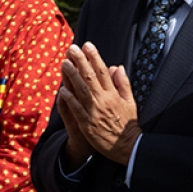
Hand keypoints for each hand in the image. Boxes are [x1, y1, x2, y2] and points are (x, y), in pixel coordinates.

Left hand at [60, 43, 140, 164]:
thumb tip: (117, 67)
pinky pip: (76, 109)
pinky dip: (70, 99)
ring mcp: (94, 111)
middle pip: (90, 77)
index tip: (87, 45)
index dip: (94, 57)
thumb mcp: (130, 101)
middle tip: (72, 48)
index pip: (103, 71)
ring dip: (72, 76)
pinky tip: (62, 89)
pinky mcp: (86, 123)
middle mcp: (104, 100)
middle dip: (81, 61)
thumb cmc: (127, 123)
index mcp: (114, 94)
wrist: (126, 146)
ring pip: (81, 90)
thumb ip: (123, 84)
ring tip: (64, 63)